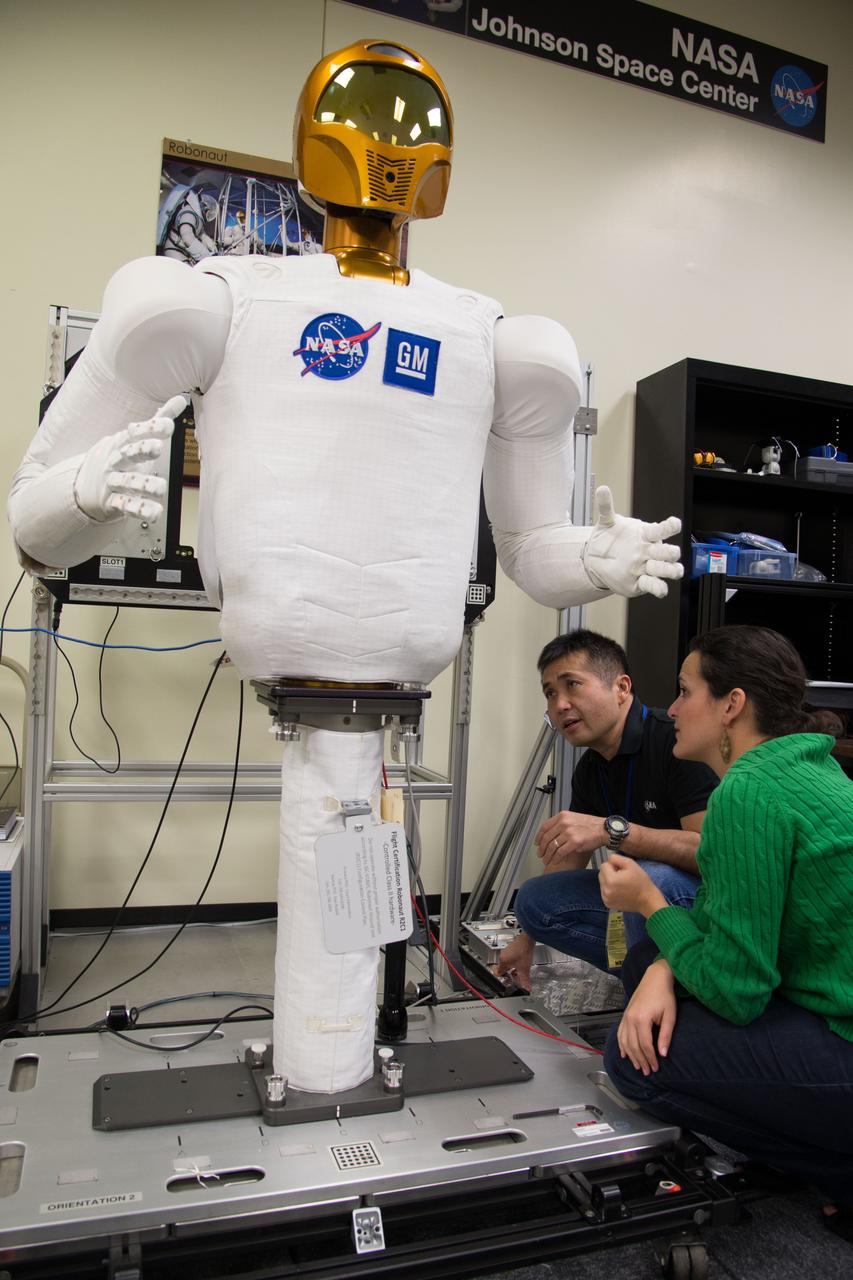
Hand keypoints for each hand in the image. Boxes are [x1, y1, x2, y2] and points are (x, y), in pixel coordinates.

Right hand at [74, 395, 187, 520]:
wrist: (84, 484)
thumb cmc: (118, 458)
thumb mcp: (135, 438)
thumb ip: (157, 421)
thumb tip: (179, 399)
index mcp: (123, 442)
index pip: (136, 433)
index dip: (151, 428)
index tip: (167, 425)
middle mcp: (116, 460)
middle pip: (128, 453)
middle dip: (142, 450)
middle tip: (157, 448)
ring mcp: (113, 481)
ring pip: (128, 482)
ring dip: (144, 485)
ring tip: (161, 488)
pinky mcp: (112, 502)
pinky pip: (127, 506)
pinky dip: (140, 509)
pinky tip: (154, 513)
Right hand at [495, 931, 535, 991]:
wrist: (528, 938)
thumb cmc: (524, 950)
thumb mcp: (524, 969)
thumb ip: (525, 980)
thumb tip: (526, 989)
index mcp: (503, 961)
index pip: (497, 973)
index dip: (503, 979)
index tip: (507, 981)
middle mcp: (503, 956)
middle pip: (503, 969)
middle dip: (509, 974)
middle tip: (515, 977)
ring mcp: (507, 951)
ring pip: (507, 963)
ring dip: (512, 968)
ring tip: (519, 970)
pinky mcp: (512, 948)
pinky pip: (510, 958)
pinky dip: (515, 962)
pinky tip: (521, 962)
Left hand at [535, 810, 604, 868]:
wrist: (604, 829)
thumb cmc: (591, 825)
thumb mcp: (574, 818)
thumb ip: (563, 824)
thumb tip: (552, 834)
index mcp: (562, 816)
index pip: (545, 826)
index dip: (538, 836)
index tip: (536, 843)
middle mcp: (564, 823)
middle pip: (546, 838)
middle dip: (542, 848)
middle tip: (540, 854)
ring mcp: (569, 833)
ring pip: (552, 846)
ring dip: (547, 855)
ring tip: (546, 860)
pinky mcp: (574, 843)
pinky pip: (560, 852)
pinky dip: (556, 858)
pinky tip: (555, 861)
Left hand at [582, 486, 682, 598]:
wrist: (597, 559)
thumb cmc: (609, 539)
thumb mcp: (606, 522)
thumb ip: (606, 506)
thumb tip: (602, 489)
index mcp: (645, 535)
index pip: (661, 529)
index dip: (670, 526)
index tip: (675, 524)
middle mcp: (650, 551)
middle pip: (669, 552)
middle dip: (670, 553)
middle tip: (666, 553)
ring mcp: (648, 567)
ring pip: (668, 569)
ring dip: (670, 570)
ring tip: (671, 571)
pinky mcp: (642, 583)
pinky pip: (654, 586)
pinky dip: (659, 588)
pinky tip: (660, 589)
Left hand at [599, 853, 665, 916]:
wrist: (647, 900)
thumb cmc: (641, 881)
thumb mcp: (630, 864)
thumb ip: (616, 858)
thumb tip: (608, 860)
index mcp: (610, 880)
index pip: (603, 865)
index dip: (613, 865)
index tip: (623, 871)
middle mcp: (605, 890)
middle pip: (601, 874)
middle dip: (610, 873)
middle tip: (622, 877)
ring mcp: (606, 898)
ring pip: (602, 883)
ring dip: (609, 881)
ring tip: (622, 884)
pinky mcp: (607, 904)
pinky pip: (604, 891)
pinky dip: (610, 890)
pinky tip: (620, 891)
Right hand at [617, 960, 676, 1073]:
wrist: (655, 978)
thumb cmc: (664, 995)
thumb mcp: (670, 1016)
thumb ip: (665, 1035)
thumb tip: (663, 1054)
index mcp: (642, 1019)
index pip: (645, 1045)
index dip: (651, 1058)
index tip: (656, 1068)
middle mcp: (631, 1019)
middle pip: (634, 1045)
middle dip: (641, 1060)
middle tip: (648, 1072)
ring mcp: (626, 1016)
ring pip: (625, 1041)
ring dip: (631, 1055)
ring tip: (638, 1066)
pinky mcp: (625, 1014)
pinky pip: (620, 1033)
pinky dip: (621, 1045)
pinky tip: (624, 1054)